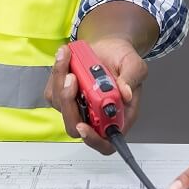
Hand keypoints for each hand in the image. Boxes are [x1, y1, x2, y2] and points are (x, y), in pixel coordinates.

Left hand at [43, 36, 146, 154]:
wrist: (109, 45)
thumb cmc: (122, 59)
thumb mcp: (134, 64)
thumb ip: (132, 78)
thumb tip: (126, 94)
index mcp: (117, 115)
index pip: (106, 142)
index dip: (93, 140)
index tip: (84, 126)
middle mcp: (96, 114)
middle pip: (75, 126)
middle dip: (69, 104)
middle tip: (73, 79)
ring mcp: (78, 105)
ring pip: (61, 106)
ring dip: (61, 81)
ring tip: (68, 59)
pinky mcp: (65, 94)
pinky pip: (53, 91)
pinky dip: (56, 73)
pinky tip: (65, 58)